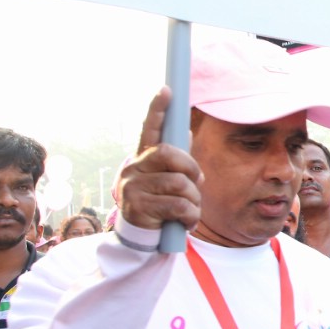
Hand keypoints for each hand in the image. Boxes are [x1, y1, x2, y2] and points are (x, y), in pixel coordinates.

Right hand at [119, 88, 203, 230]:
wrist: (140, 238)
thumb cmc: (159, 206)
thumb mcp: (167, 182)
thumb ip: (175, 161)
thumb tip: (185, 131)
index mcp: (143, 159)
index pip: (150, 129)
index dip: (158, 109)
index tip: (167, 90)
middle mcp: (134, 168)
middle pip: (170, 154)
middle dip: (191, 170)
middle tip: (195, 185)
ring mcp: (133, 186)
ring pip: (179, 184)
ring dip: (193, 200)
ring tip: (189, 211)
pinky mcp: (139, 207)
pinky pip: (178, 206)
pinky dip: (190, 217)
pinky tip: (186, 223)